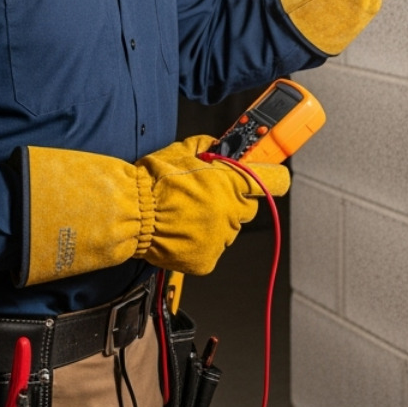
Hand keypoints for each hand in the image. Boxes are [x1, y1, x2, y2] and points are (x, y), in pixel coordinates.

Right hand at [21, 135, 289, 284]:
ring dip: (216, 222)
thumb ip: (210, 149)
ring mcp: (221, 238)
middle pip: (248, 207)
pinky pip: (213, 249)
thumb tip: (221, 147)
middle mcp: (232, 211)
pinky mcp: (208, 259)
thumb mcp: (185, 151)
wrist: (131, 214)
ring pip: (229, 229)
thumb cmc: (154, 183)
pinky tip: (183, 232)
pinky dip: (201, 243)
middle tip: (209, 196)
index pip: (275, 181)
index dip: (272, 177)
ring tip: (188, 215)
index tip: (271, 176)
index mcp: (232, 182)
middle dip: (234, 200)